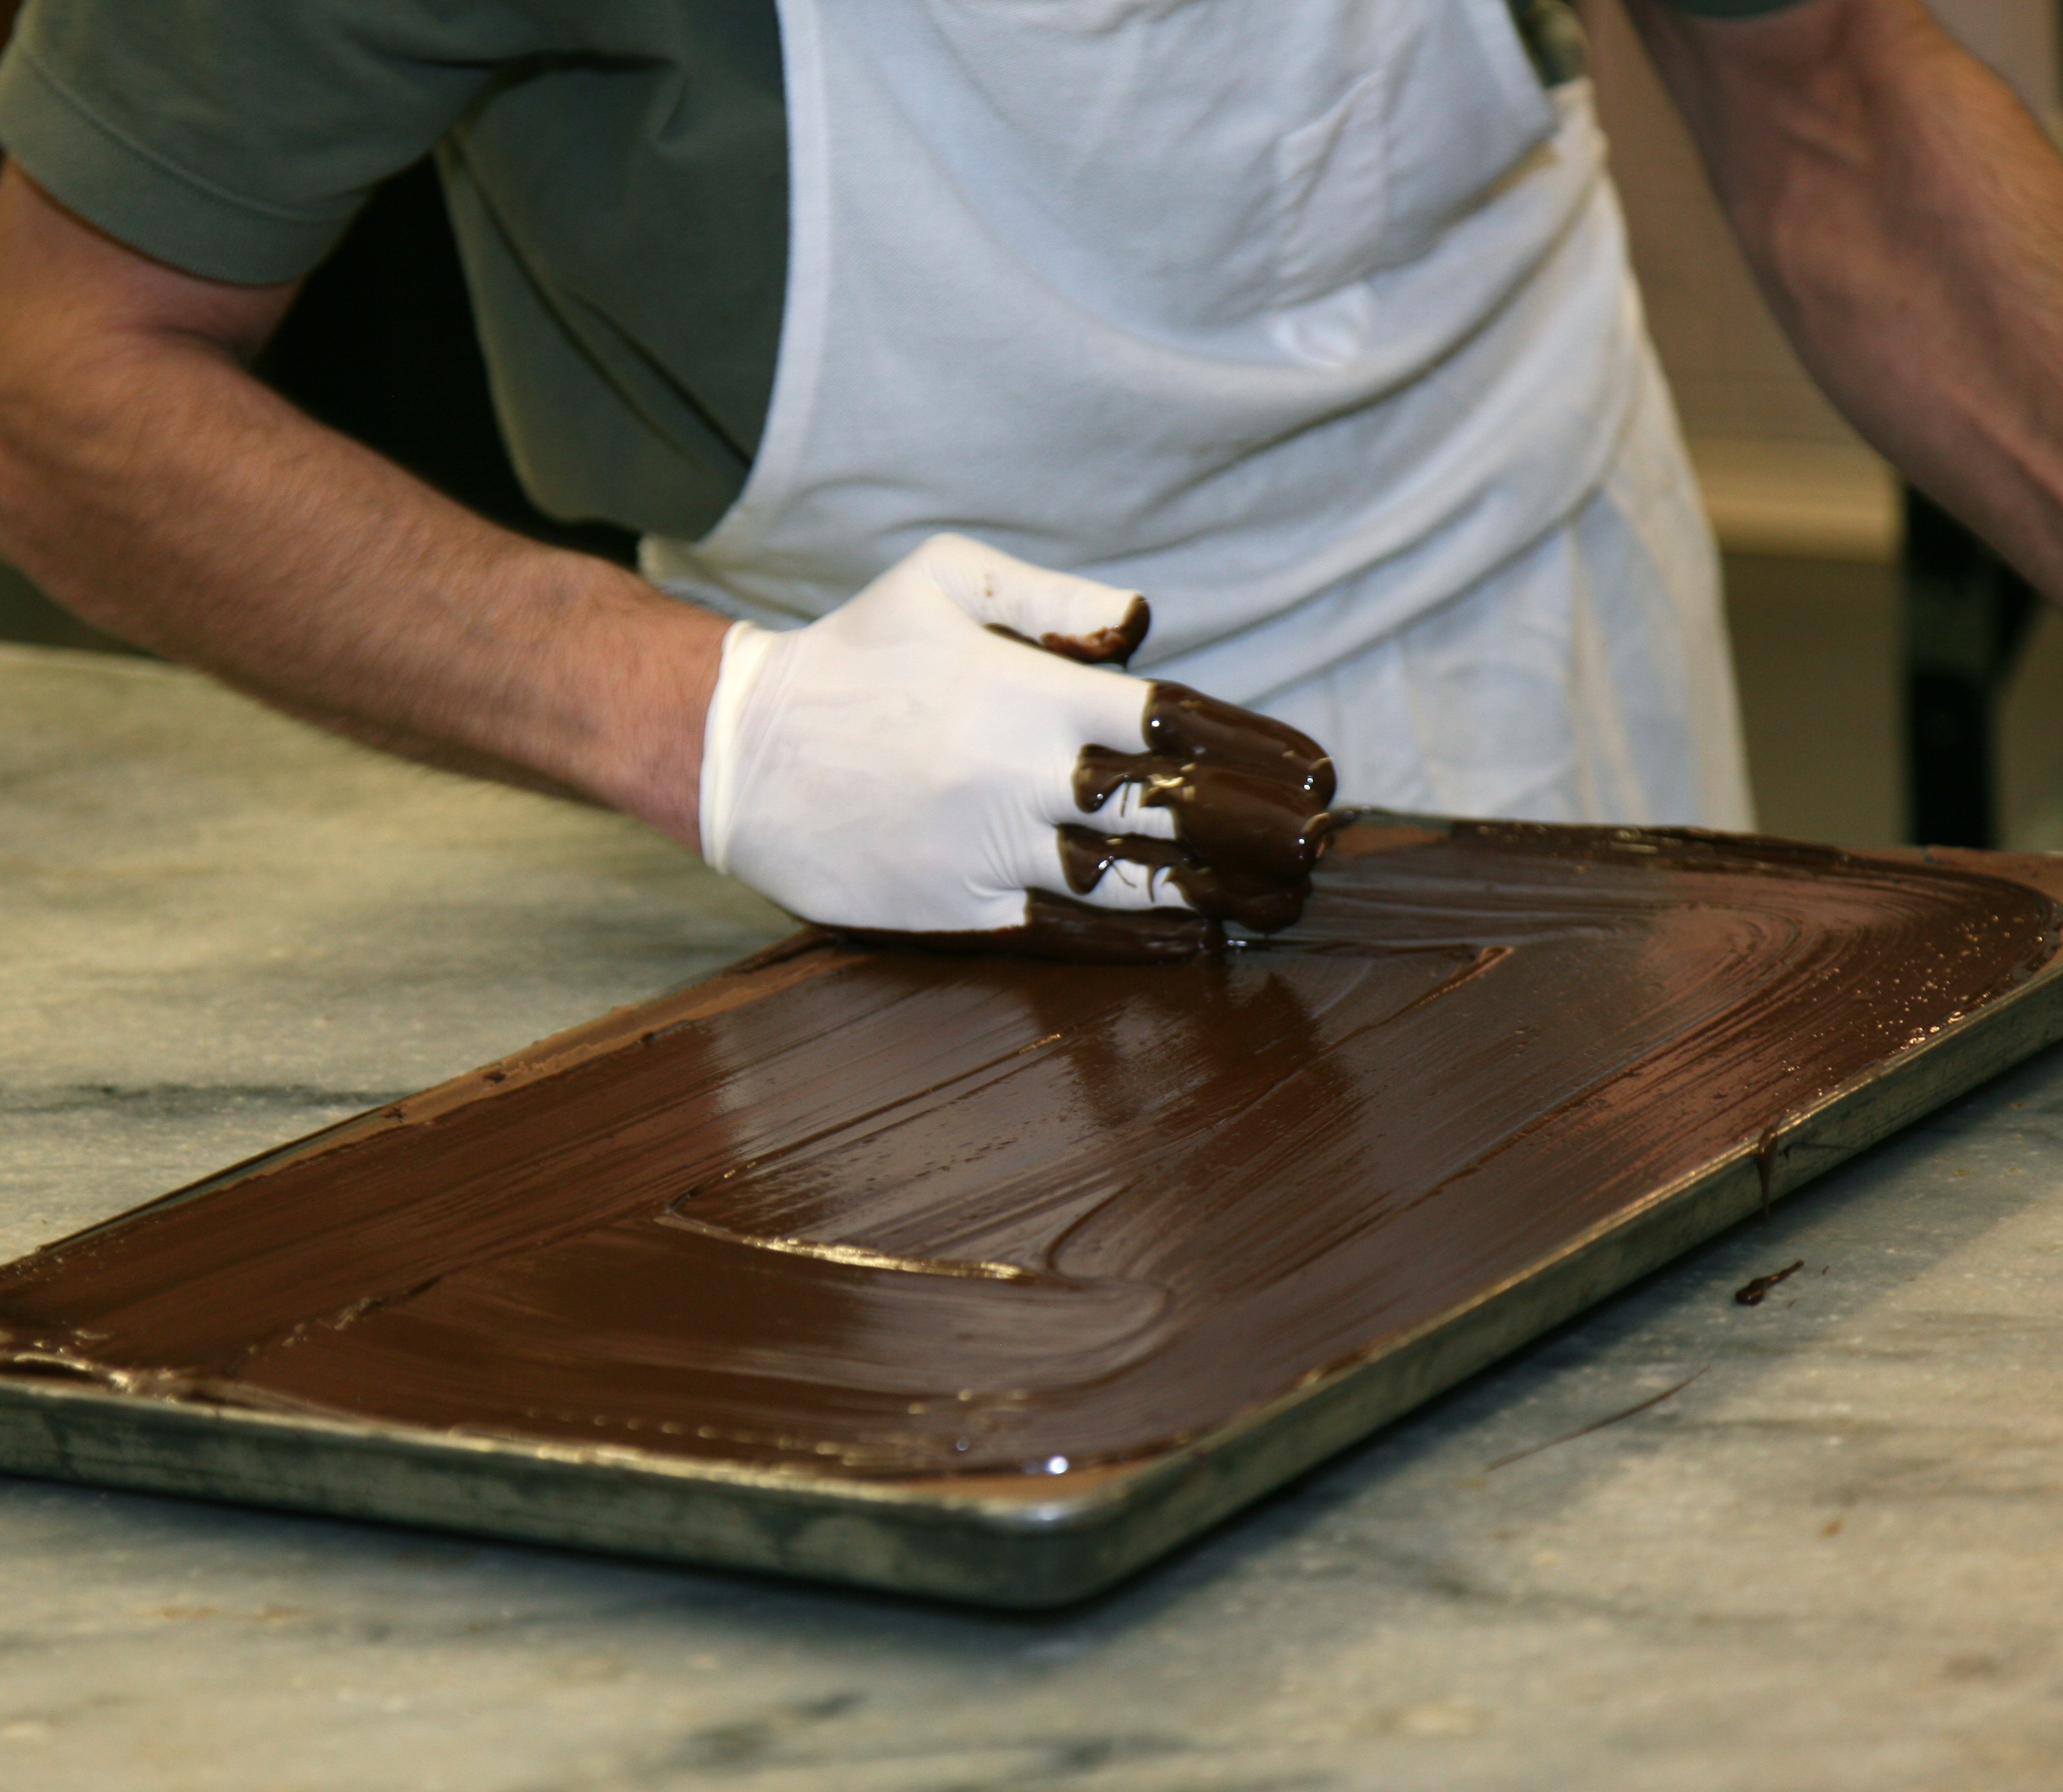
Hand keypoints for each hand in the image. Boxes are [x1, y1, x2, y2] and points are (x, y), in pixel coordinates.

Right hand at [699, 535, 1340, 960]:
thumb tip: (1145, 622)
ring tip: (1284, 899)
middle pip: (1170, 812)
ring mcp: (989, 849)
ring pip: (1130, 883)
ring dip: (1218, 894)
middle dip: (1258, 830)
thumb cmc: (850, 653)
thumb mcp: (943, 578)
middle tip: (1323, 847)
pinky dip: (1142, 942)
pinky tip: (1202, 942)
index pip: (1173, 723)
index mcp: (1029, 690)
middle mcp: (1020, 774)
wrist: (739, 750)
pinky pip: (1067, 931)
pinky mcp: (957, 908)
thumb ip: (1052, 595)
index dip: (1256, 752)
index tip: (1318, 774)